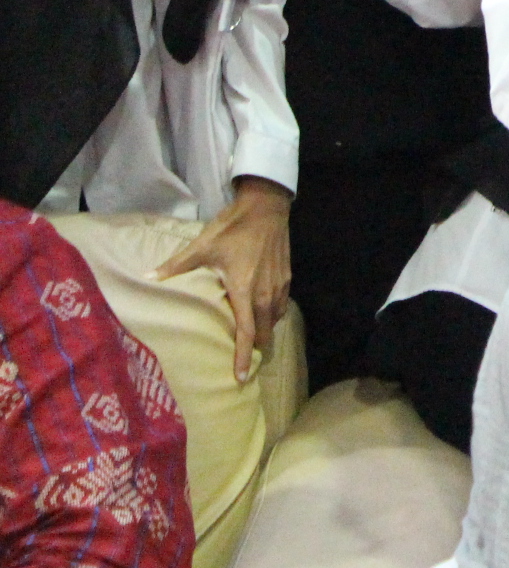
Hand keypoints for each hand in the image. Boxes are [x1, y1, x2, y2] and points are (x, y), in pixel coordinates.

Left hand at [154, 177, 290, 382]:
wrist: (267, 207)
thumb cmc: (233, 228)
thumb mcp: (202, 246)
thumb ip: (176, 266)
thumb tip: (147, 277)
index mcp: (244, 290)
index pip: (246, 332)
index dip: (243, 356)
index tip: (240, 376)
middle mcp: (264, 293)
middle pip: (264, 332)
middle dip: (256, 349)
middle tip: (244, 363)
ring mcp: (278, 285)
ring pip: (274, 319)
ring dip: (264, 332)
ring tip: (252, 341)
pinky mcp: (287, 277)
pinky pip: (280, 305)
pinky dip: (272, 315)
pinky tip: (262, 314)